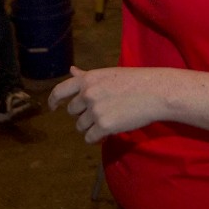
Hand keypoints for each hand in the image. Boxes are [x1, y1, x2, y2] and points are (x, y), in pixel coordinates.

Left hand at [48, 66, 165, 142]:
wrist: (156, 92)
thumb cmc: (135, 81)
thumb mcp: (108, 74)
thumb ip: (87, 76)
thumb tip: (72, 71)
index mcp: (88, 79)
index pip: (60, 90)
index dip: (53, 100)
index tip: (52, 107)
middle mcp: (87, 94)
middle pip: (72, 112)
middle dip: (83, 115)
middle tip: (100, 112)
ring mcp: (95, 111)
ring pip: (81, 126)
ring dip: (91, 127)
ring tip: (109, 120)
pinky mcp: (104, 126)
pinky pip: (90, 138)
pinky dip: (97, 137)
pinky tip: (109, 132)